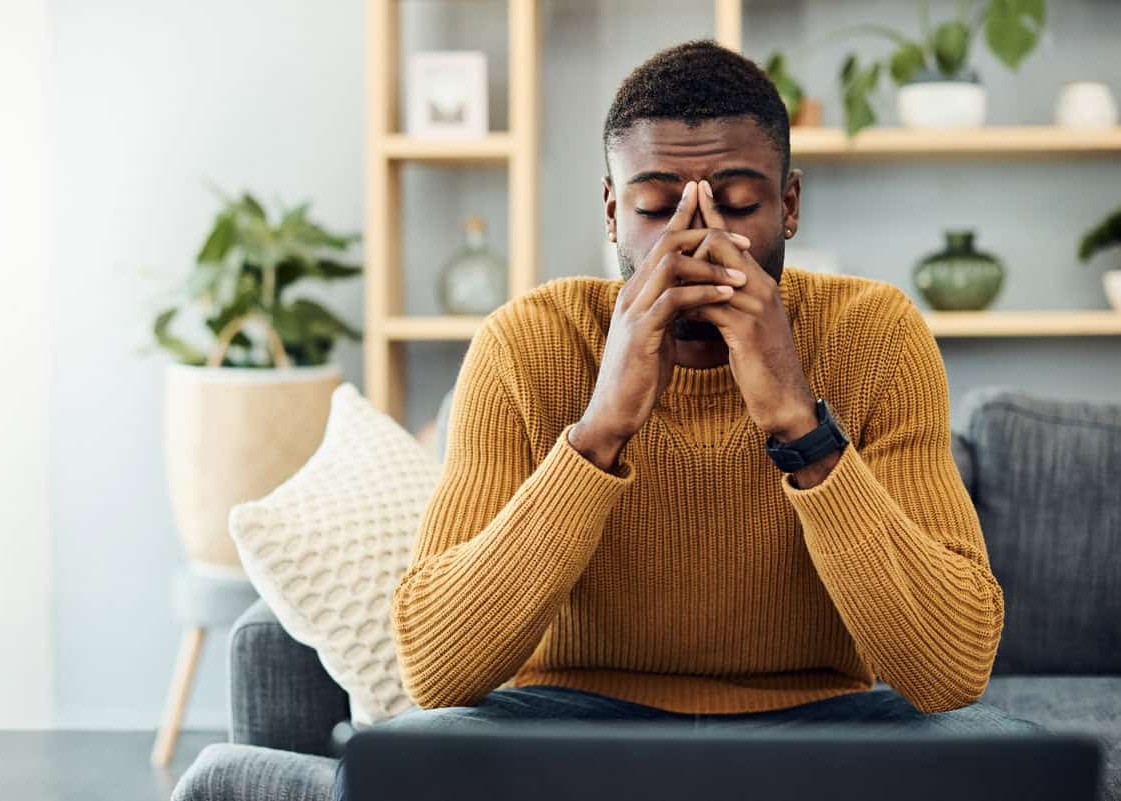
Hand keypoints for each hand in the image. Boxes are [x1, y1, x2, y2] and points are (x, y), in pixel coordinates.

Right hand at [570, 181, 750, 470]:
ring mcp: (634, 312)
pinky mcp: (641, 333)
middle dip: (704, 233)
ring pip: (670, 266)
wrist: (614, 410)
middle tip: (740, 238)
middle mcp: (632, 294)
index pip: (661, 243)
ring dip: (710, 265)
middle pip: (666, 243)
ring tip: (741, 274)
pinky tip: (726, 295)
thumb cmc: (639, 376)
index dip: (684, 218)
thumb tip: (689, 297)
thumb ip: (667, 311)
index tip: (708, 201)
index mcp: (636, 292)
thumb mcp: (655, 334)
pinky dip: (703, 293)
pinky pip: (674, 301)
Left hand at [690, 180, 816, 440]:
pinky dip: (688, 305)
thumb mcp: (744, 327)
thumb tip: (700, 291)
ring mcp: (756, 307)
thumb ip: (727, 303)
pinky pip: (710, 306)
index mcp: (759, 284)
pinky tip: (672, 309)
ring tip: (661, 266)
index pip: (734, 239)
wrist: (784, 399)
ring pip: (713, 270)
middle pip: (722, 243)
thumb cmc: (761, 365)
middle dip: (694, 231)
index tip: (696, 189)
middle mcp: (761, 287)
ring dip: (684, 270)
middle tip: (673, 223)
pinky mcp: (747, 330)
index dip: (714, 213)